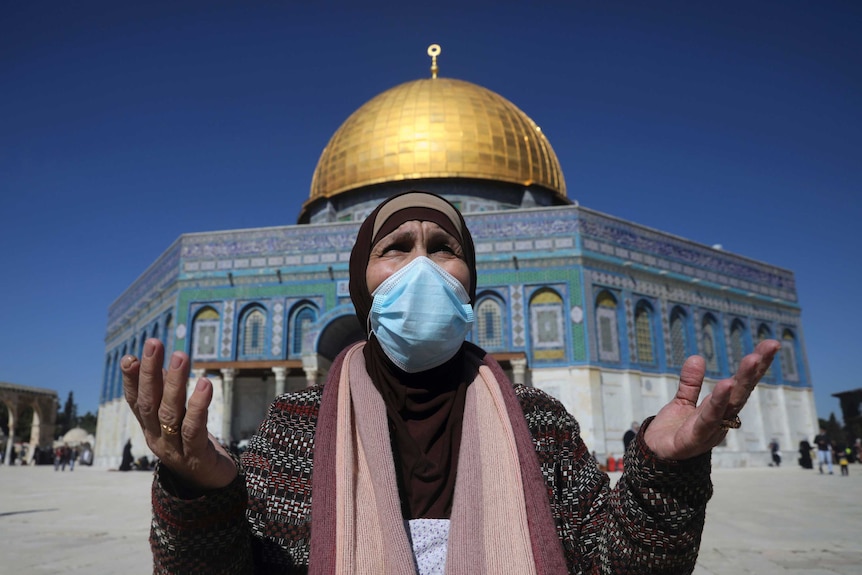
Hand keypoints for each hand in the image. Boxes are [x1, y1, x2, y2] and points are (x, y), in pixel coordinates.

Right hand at [122, 338, 237, 489]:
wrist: (213, 485)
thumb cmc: (194, 444)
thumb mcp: (178, 418)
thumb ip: (168, 394)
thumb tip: (161, 363)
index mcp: (150, 428)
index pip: (136, 401)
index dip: (131, 380)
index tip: (130, 356)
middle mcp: (157, 438)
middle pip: (149, 403)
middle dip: (150, 372)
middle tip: (154, 343)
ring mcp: (175, 449)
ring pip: (170, 413)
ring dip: (175, 383)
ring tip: (180, 356)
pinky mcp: (196, 456)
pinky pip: (195, 429)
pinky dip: (198, 406)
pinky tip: (205, 384)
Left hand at [643, 339, 780, 459]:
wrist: (654, 456)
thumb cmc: (673, 431)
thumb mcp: (682, 401)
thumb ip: (691, 383)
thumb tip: (697, 358)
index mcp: (720, 409)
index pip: (741, 384)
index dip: (756, 366)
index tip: (772, 345)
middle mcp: (721, 419)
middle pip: (742, 391)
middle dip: (756, 369)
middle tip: (771, 346)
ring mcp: (710, 429)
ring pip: (730, 404)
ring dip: (742, 382)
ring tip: (752, 359)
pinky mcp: (694, 438)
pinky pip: (707, 419)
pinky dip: (717, 403)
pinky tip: (724, 386)